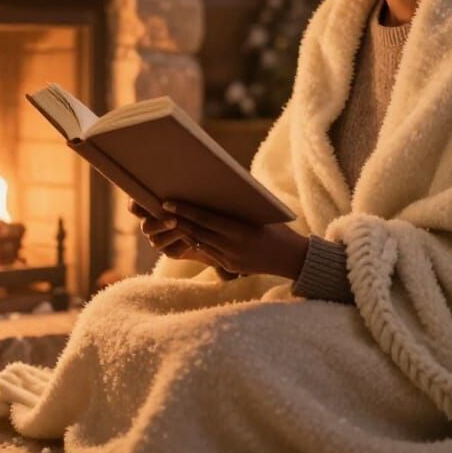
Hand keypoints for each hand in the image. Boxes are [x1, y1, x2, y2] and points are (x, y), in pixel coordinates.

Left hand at [131, 198, 308, 279]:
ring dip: (183, 231)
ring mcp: (229, 258)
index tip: (167, 202)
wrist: (292, 259)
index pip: (205, 219)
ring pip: (199, 243)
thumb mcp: (260, 214)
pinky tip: (184, 233)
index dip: (184, 211)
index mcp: (239, 231)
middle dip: (177, 220)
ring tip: (166, 219)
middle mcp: (231, 247)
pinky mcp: (229, 266)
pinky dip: (195, 241)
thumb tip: (219, 186)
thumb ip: (238, 205)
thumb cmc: (278, 229)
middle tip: (158, 208)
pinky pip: (207, 252)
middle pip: (197, 231)